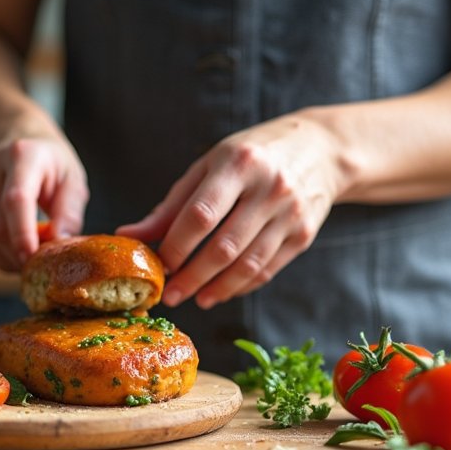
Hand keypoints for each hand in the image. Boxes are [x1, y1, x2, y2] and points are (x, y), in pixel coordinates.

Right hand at [0, 135, 88, 271]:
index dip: (22, 233)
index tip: (33, 258)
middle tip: (39, 263)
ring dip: (5, 262)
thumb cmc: (51, 168)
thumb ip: (69, 210)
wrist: (19, 146)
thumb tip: (59, 241)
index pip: (14, 200)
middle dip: (18, 256)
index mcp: (21, 155)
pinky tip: (7, 251)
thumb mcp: (73, 180)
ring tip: (25, 258)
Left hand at [117, 112, 342, 308]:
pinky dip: (241, 286)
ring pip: (248, 265)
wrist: (322, 150)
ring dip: (217, 289)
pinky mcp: (304, 235)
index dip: (176, 246)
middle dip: (192, 277)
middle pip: (224, 246)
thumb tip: (128, 236)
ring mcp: (290, 214)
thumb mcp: (210, 166)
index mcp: (238, 163)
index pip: (201, 214)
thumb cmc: (252, 155)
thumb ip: (171, 205)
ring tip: (195, 299)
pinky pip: (267, 270)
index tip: (158, 266)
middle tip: (169, 296)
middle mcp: (269, 188)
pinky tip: (221, 291)